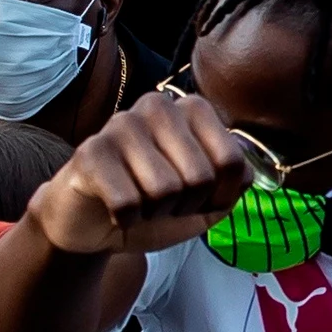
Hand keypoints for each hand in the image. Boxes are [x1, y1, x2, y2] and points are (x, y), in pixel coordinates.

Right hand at [31, 90, 262, 255]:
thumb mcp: (207, 200)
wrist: (93, 224)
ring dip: (154, 213)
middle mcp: (158, 106)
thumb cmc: (154, 205)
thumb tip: (241, 171)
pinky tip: (116, 208)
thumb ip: (234, 183)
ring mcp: (122, 124)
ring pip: (164, 190)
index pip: (232, 161)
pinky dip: (126, 220)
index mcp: (191, 110)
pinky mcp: (91, 151)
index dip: (219, 196)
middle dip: (184, 206)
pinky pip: (128, 203)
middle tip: (162, 202)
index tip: (197, 197)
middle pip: (200, 177)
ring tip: (139, 202)